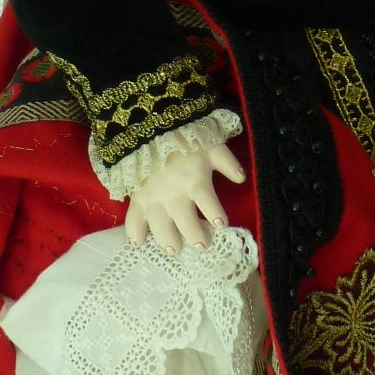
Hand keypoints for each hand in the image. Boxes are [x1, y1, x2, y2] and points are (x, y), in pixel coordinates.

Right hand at [125, 142, 246, 252]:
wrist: (150, 126)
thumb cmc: (184, 137)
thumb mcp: (211, 145)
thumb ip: (227, 163)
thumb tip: (241, 179)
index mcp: (194, 179)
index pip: (208, 202)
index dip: (215, 215)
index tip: (220, 225)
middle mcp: (174, 192)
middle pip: (185, 220)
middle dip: (195, 236)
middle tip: (202, 245)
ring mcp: (154, 196)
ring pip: (160, 225)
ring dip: (167, 239)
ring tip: (174, 249)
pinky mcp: (137, 196)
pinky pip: (133, 217)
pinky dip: (134, 231)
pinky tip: (137, 243)